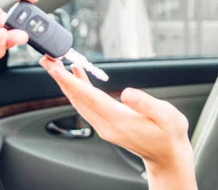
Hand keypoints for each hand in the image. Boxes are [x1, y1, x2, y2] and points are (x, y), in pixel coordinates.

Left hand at [39, 57, 197, 189]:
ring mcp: (105, 127)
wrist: (167, 157)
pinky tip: (78, 79)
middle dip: (61, 79)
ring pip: (80, 103)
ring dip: (67, 84)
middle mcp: (108, 125)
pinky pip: (88, 106)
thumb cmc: (169, 136)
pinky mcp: (107, 126)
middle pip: (78, 99)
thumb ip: (146, 104)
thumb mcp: (168, 117)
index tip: (58, 70)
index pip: (90, 98)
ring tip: (57, 66)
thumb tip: (126, 93)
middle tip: (48, 61)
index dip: (72, 82)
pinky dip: (79, 90)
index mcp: (120, 120)